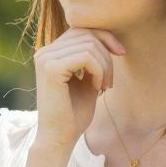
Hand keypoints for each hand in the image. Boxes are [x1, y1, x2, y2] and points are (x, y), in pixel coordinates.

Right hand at [32, 28, 124, 152]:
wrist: (60, 137)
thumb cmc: (74, 112)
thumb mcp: (87, 79)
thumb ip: (92, 57)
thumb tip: (107, 36)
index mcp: (50, 53)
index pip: (82, 29)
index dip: (105, 37)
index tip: (121, 54)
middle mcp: (44, 52)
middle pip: (87, 34)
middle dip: (107, 54)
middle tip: (110, 81)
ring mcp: (45, 59)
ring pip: (89, 45)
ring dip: (105, 66)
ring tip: (104, 86)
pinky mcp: (51, 68)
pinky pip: (86, 57)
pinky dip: (99, 71)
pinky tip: (97, 87)